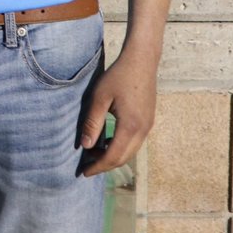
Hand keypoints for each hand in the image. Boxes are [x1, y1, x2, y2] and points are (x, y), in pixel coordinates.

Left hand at [78, 50, 158, 176]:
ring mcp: (148, 126)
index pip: (113, 156)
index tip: (84, 172)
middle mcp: (143, 130)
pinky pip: (135, 142)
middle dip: (105, 165)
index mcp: (130, 127)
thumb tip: (85, 146)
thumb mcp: (100, 97)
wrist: (142, 60)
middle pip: (123, 158)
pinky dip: (121, 147)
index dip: (98, 166)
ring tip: (94, 152)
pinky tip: (108, 140)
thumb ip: (93, 122)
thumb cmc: (119, 75)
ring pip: (130, 152)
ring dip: (113, 156)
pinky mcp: (148, 120)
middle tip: (87, 165)